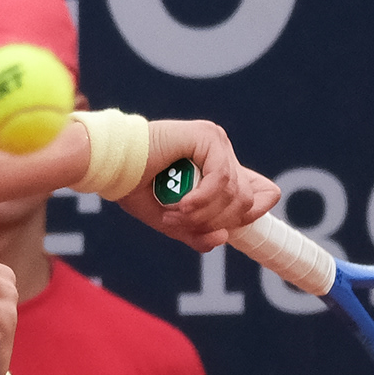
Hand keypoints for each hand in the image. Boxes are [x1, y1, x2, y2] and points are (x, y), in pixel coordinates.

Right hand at [114, 118, 280, 251]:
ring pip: (235, 193)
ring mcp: (217, 142)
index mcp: (219, 170)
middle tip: (180, 223)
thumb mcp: (173, 221)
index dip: (255, 213)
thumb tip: (224, 238)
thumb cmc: (136, 188)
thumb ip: (198, 232)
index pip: (263, 192)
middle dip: (215, 221)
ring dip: (202, 213)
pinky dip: (201, 199)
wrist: (110, 166)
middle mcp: (222, 154)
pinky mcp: (207, 136)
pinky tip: (181, 204)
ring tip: (173, 214)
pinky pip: (220, 178)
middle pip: (247, 201)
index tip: (226, 228)